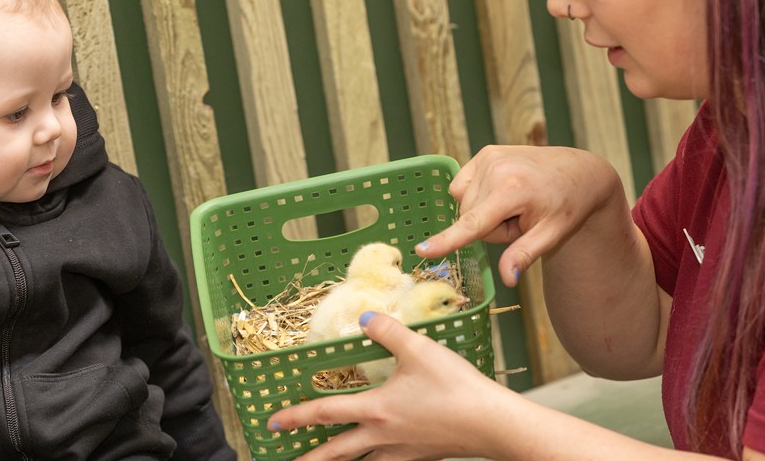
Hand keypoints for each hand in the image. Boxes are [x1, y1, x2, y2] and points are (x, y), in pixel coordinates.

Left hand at [267, 312, 521, 460]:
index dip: (297, 416)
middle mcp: (383, 436)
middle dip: (312, 459)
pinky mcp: (422, 456)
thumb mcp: (419, 349)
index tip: (273, 422)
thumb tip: (364, 319)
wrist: (491, 423)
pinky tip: (378, 458)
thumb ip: (388, 331)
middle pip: (337, 452)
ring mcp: (403, 451)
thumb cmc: (455, 386)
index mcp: (377, 409)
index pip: (326, 412)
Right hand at [417, 145, 626, 285]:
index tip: (422, 250)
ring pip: (465, 204)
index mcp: (513, 190)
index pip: (473, 223)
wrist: (579, 172)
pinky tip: (503, 193)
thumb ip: (524, 255)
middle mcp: (496, 168)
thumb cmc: (567, 207)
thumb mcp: (552, 235)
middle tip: (520, 221)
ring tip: (514, 206)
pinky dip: (478, 196)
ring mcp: (489, 157)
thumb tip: (507, 280)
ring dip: (484, 212)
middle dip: (490, 228)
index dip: (446, 240)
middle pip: (469, 218)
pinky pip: (464, 187)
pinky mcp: (485, 153)